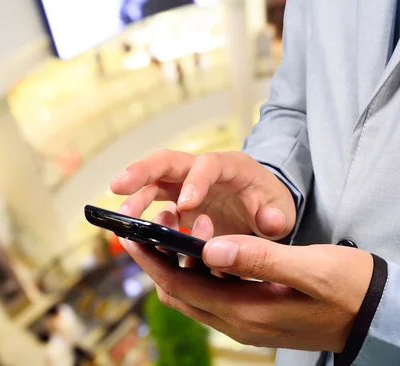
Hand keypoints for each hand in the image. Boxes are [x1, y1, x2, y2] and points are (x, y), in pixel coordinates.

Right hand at [110, 150, 295, 238]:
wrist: (264, 206)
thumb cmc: (271, 204)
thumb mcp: (281, 210)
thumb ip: (276, 216)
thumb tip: (269, 222)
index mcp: (231, 166)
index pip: (209, 165)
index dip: (196, 182)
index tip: (186, 206)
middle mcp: (204, 171)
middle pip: (169, 162)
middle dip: (142, 171)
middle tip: (118, 186)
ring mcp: (187, 186)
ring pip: (156, 183)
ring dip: (136, 198)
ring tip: (123, 220)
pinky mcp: (178, 204)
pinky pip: (157, 206)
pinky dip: (146, 219)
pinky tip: (139, 237)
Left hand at [119, 230, 373, 352]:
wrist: (376, 314)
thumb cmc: (349, 288)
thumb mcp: (309, 268)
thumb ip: (260, 258)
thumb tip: (211, 247)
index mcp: (247, 311)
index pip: (184, 287)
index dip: (154, 261)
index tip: (132, 234)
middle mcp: (240, 322)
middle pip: (181, 295)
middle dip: (156, 264)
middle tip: (139, 231)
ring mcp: (248, 323)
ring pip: (195, 297)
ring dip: (175, 269)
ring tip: (164, 237)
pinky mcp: (257, 316)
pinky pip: (214, 298)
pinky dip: (198, 275)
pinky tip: (202, 253)